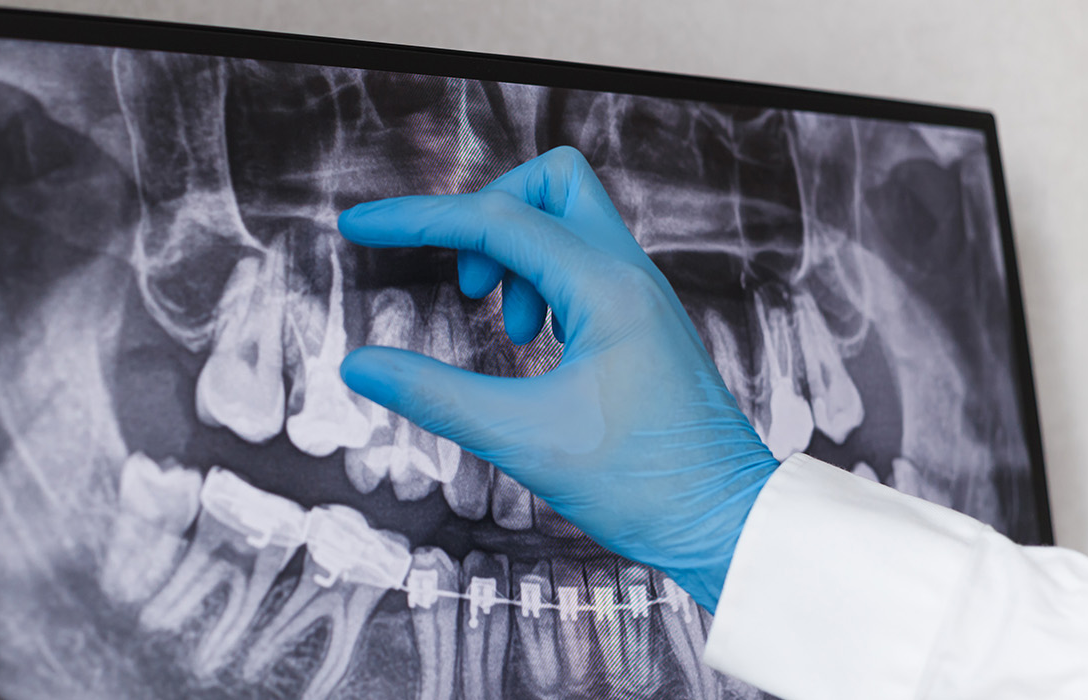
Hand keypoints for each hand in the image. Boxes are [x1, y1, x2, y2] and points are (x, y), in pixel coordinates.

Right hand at [337, 146, 779, 609]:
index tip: (358, 227)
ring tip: (509, 330)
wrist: (729, 524)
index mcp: (606, 288)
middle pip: (550, 183)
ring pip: (569, 222)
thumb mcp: (523, 440)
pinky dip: (542, 284)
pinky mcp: (643, 325)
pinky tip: (534, 342)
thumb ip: (435, 395)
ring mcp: (642, 297)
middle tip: (466, 285)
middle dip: (488, 215)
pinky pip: (584, 266)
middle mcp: (630, 276)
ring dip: (517, 256)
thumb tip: (360, 366)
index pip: (494, 220)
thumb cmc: (647, 485)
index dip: (416, 219)